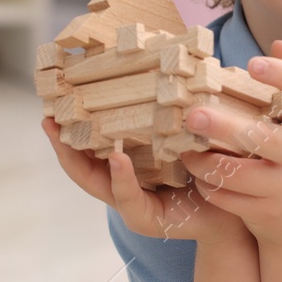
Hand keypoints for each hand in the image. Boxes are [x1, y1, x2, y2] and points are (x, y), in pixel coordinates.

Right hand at [42, 116, 248, 245]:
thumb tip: (164, 62)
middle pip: (82, 165)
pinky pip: (128, 198)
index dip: (71, 127)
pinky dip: (121, 179)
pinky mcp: (146, 219)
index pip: (91, 145)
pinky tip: (116, 159)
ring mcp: (131, 203)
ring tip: (64, 136)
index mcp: (129, 162)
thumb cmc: (211, 171)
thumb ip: (168, 113)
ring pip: (96, 182)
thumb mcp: (187, 135)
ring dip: (79, 159)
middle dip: (62, 143)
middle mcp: (124, 183)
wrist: (234, 213)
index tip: (54, 103)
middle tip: (46, 118)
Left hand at [179, 39, 281, 248]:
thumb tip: (280, 43)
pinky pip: (230, 199)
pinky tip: (198, 177)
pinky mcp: (270, 214)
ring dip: (204, 162)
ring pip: (238, 174)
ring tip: (186, 150)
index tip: (252, 62)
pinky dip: (209, 187)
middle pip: (263, 137)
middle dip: (223, 125)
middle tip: (192, 114)